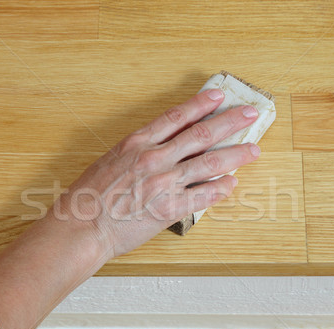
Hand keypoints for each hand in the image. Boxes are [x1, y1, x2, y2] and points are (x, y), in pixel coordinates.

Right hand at [52, 89, 261, 262]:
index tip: (218, 97)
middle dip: (230, 123)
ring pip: (210, 164)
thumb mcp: (110, 161)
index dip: (201, 105)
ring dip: (235, 155)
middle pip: (201, 136)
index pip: (177, 117)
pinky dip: (220, 190)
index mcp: (137, 143)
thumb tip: (160, 148)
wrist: (81, 225)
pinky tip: (232, 184)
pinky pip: (203, 197)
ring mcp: (164, 183)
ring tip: (253, 150)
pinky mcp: (170, 209)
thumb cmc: (88, 196)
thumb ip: (137, 152)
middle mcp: (155, 158)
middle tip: (249, 115)